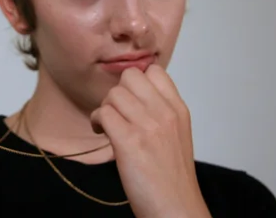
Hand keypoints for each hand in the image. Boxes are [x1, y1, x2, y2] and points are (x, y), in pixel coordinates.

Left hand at [90, 66, 210, 217]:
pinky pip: (103, 113)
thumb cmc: (171, 178)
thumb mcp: (176, 135)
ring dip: (105, 108)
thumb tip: (135, 94)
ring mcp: (148, 126)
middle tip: (117, 112)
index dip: (136, 82)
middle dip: (118, 92)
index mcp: (178, 110)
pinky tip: (102, 133)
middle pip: (130, 77)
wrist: (175, 209)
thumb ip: (160, 112)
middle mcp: (165, 113)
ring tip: (108, 126)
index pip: (154, 71)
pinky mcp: (129, 142)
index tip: (130, 99)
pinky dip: (97, 121)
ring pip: (113, 94)